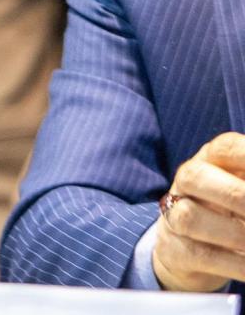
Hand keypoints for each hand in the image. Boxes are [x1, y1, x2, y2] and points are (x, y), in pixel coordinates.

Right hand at [153, 132, 244, 290]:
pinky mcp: (175, 250)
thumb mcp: (243, 187)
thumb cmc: (233, 210)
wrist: (191, 248)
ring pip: (191, 217)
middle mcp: (187, 182)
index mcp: (212, 159)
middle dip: (237, 196)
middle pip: (195, 177)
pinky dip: (237, 264)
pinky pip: (202, 255)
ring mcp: (175, 215)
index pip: (227, 148)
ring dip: (236, 234)